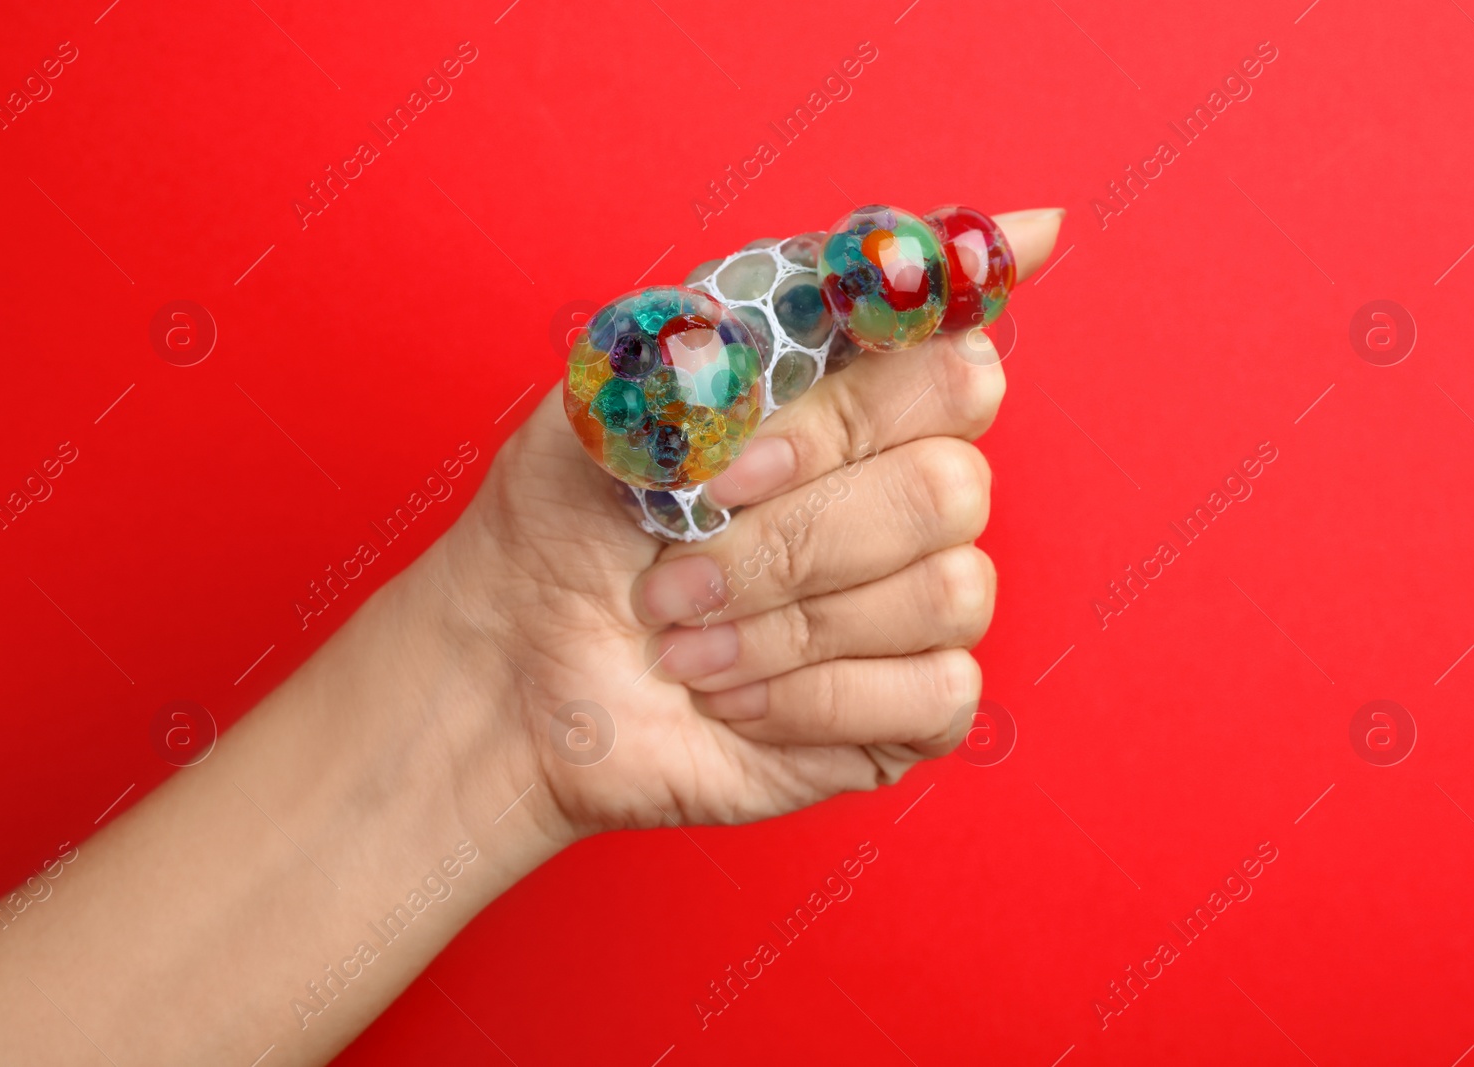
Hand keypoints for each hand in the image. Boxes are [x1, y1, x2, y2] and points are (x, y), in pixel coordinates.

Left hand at [425, 208, 1064, 844]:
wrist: (518, 667)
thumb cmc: (568, 518)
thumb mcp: (632, 387)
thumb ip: (775, 310)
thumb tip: (934, 235)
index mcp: (850, 399)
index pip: (954, 355)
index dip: (882, 392)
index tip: (812, 407)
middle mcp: (902, 488)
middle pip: (955, 485)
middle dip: (798, 535)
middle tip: (681, 558)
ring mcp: (918, 600)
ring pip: (949, 591)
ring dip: (789, 622)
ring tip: (685, 640)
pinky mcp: (914, 705)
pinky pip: (936, 691)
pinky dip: (811, 697)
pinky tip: (735, 697)